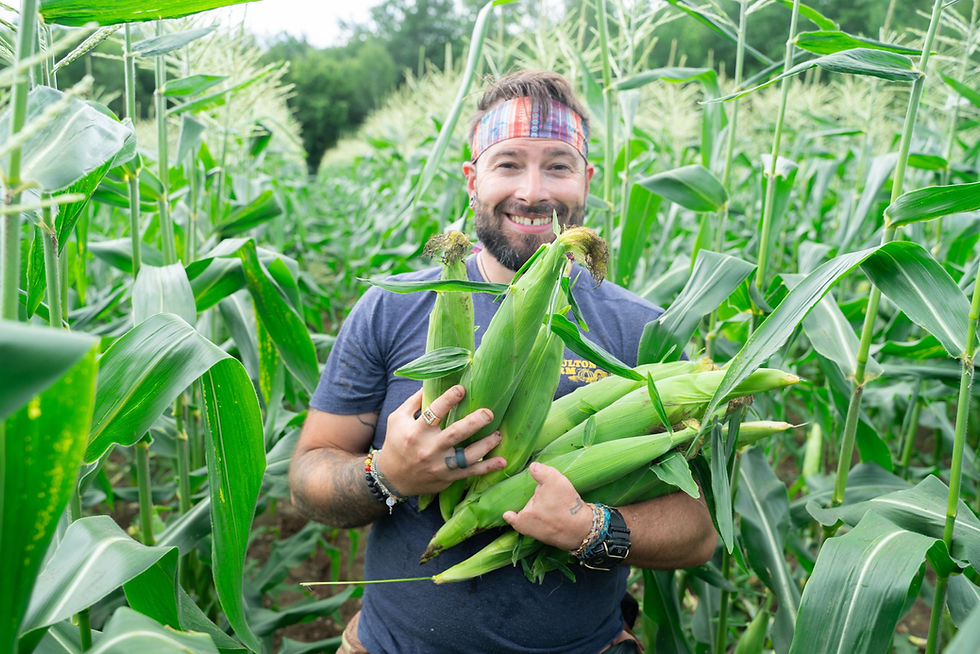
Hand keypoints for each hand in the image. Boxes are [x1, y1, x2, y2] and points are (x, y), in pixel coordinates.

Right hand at [375, 385, 505, 496]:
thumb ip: (414, 401)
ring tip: (498, 434)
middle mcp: (429, 449)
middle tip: (489, 413)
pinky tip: (501, 461)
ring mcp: (440, 465)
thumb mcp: (398, 418)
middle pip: (454, 434)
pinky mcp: (448, 477)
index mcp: (416, 432)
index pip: (434, 413)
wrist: (393, 478)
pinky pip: (470, 473)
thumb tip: (433, 381)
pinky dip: (487, 468)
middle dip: (474, 423)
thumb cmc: (396, 442)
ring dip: (485, 445)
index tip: (462, 389)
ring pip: (467, 456)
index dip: (448, 399)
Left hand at [502, 462, 593, 550]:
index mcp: (522, 520)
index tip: (508, 513)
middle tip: (539, 498)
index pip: (510, 517)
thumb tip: (532, 466)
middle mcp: (530, 531)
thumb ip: (540, 471)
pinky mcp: (556, 538)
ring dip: (541, 516)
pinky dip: (552, 522)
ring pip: (538, 523)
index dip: (509, 514)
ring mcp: (543, 536)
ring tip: (552, 506)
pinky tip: (560, 514)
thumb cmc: (564, 505)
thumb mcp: (552, 481)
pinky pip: (550, 528)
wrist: (583, 529)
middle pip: (526, 516)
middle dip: (530, 509)